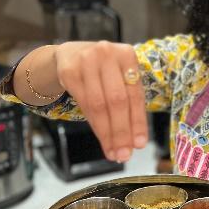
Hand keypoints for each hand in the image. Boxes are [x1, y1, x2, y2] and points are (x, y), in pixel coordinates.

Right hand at [54, 41, 147, 161]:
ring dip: (107, 133)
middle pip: (117, 100)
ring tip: (113, 152)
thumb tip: (135, 140)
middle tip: (124, 154)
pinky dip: (94, 124)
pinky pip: (84, 104)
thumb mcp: (119, 77)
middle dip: (122, 131)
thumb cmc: (102, 70)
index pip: (135, 94)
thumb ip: (129, 101)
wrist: (69, 55)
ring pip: (99, 105)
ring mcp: (86, 61)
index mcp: (127, 55)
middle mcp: (107, 54)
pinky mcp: (68, 71)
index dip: (138, 122)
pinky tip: (101, 138)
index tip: (140, 144)